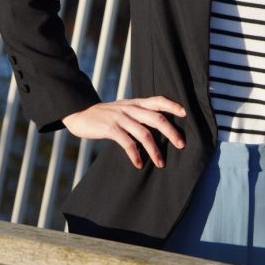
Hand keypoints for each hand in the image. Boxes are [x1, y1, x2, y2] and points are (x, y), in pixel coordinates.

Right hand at [62, 96, 185, 169]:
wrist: (79, 113)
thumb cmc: (105, 114)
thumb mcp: (123, 108)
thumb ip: (138, 112)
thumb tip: (158, 124)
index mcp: (135, 103)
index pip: (158, 100)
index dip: (172, 105)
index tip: (185, 113)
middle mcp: (130, 108)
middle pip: (156, 118)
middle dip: (171, 132)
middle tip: (181, 144)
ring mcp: (120, 118)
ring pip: (144, 133)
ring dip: (154, 150)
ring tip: (161, 163)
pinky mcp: (110, 129)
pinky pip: (127, 143)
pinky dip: (135, 155)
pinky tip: (139, 164)